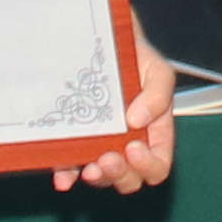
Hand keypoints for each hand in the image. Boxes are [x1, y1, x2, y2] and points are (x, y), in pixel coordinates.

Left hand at [57, 29, 180, 193]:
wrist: (104, 42)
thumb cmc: (135, 59)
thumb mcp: (157, 71)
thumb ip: (158, 95)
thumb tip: (137, 120)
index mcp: (154, 133)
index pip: (157, 164)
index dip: (148, 165)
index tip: (134, 148)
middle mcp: (128, 145)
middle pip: (130, 178)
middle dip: (119, 174)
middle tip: (108, 158)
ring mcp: (101, 146)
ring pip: (102, 177)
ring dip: (97, 177)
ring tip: (89, 166)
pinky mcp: (76, 143)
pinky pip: (71, 167)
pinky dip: (67, 174)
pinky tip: (63, 177)